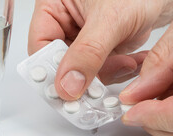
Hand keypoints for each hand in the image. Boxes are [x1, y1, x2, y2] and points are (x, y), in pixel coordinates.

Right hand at [28, 0, 172, 99]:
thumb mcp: (110, 18)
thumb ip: (87, 52)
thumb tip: (67, 85)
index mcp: (54, 7)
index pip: (41, 46)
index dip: (52, 70)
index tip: (68, 89)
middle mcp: (66, 23)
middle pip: (61, 62)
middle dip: (84, 75)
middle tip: (98, 90)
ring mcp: (84, 39)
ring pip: (82, 72)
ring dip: (105, 74)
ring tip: (125, 63)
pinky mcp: (102, 49)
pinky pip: (101, 70)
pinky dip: (117, 71)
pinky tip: (131, 61)